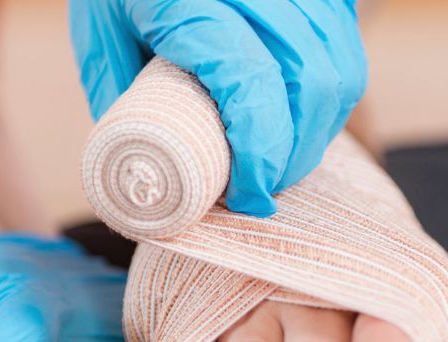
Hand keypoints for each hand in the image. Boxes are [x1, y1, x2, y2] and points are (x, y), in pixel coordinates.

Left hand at [69, 0, 366, 215]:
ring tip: (279, 161)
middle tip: (262, 189)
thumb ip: (127, 104)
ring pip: (340, 70)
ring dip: (318, 132)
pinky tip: (298, 121)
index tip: (247, 195)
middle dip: (294, 154)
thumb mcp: (100, 40)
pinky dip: (330, 99)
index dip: (259, 152)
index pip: (250, 80)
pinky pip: (346, 52)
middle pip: (310, 81)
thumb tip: (162, 182)